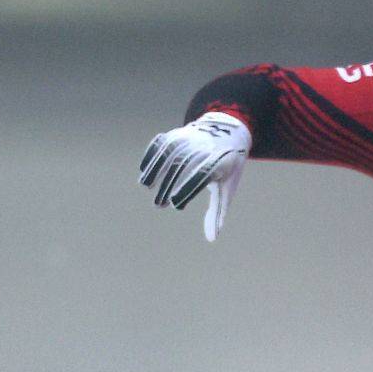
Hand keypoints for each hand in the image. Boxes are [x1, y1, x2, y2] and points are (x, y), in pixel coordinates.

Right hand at [138, 111, 250, 241]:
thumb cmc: (227, 169)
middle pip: (183, 164)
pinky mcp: (178, 133)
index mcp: (220, 160)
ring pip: (169, 152)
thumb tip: (212, 239)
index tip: (176, 205)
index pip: (203, 174)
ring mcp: (189, 137)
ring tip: (146, 187)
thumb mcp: (227, 187)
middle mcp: (204, 146)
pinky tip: (144, 172)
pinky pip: (161, 143)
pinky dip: (151, 156)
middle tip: (158, 205)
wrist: (229, 133)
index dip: (188, 188)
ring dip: (155, 169)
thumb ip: (217, 211)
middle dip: (168, 184)